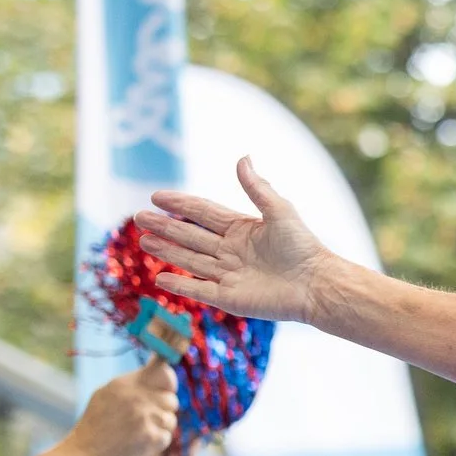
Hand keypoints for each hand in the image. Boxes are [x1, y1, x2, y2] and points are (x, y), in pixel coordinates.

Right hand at [72, 360, 178, 455]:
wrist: (85, 453)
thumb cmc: (97, 424)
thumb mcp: (106, 394)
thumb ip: (133, 382)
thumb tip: (160, 365)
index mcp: (124, 383)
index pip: (162, 371)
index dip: (168, 380)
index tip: (166, 387)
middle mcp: (136, 397)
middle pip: (171, 399)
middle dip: (163, 409)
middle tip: (145, 418)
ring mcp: (144, 417)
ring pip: (171, 419)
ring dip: (160, 427)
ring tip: (138, 431)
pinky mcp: (150, 436)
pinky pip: (167, 436)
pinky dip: (156, 442)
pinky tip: (138, 442)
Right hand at [137, 158, 332, 322]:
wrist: (316, 284)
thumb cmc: (303, 247)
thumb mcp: (280, 211)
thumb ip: (258, 188)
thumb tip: (243, 157)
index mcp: (241, 229)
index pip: (203, 213)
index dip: (180, 204)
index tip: (156, 196)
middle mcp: (231, 251)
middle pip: (190, 236)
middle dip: (165, 227)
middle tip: (138, 218)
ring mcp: (229, 275)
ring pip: (190, 260)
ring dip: (166, 251)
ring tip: (143, 241)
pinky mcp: (230, 298)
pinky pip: (199, 290)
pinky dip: (179, 285)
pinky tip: (159, 278)